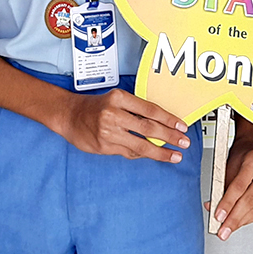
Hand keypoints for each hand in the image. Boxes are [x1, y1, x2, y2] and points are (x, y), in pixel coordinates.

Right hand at [55, 88, 192, 161]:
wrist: (68, 115)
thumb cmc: (95, 107)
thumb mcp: (115, 100)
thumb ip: (135, 111)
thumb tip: (161, 125)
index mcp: (119, 98)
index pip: (150, 110)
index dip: (169, 120)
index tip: (182, 127)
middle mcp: (114, 114)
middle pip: (149, 128)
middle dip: (170, 137)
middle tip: (184, 142)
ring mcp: (108, 132)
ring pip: (141, 145)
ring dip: (160, 152)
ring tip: (174, 155)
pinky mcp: (104, 146)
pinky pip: (129, 152)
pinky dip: (142, 154)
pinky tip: (152, 155)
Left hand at [204, 121, 252, 239]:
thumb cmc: (242, 154)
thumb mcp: (227, 165)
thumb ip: (221, 187)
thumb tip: (212, 208)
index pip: (239, 186)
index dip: (227, 204)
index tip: (218, 216)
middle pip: (250, 200)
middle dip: (234, 219)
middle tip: (222, 230)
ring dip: (241, 221)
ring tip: (228, 228)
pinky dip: (250, 218)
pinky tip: (241, 222)